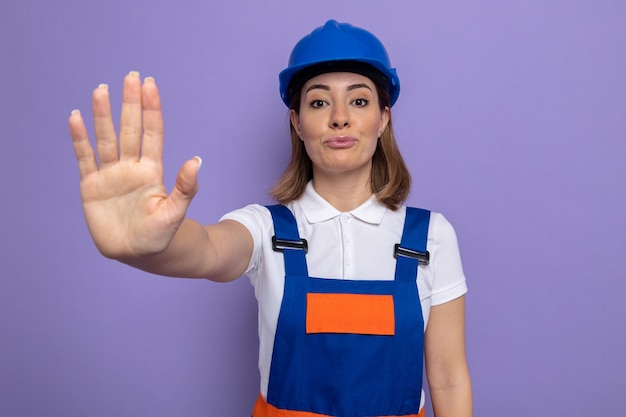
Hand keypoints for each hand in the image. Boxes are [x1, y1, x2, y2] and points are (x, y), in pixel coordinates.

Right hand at [69, 72, 200, 260]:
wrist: (138, 253)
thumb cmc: (160, 235)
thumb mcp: (175, 213)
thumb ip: (185, 188)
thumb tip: (196, 160)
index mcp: (152, 171)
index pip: (152, 133)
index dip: (151, 109)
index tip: (150, 85)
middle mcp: (131, 167)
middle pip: (130, 129)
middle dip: (130, 103)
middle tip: (131, 76)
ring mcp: (111, 174)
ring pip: (106, 138)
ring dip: (102, 115)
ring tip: (101, 90)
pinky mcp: (92, 186)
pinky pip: (84, 158)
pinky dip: (79, 139)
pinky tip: (76, 118)